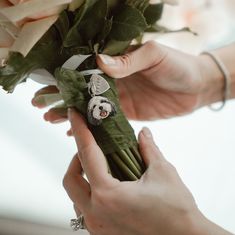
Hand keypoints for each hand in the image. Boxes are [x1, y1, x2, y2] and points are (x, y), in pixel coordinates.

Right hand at [32, 41, 219, 122]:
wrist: (195, 87)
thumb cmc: (177, 65)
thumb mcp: (153, 56)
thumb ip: (128, 61)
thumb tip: (99, 62)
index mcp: (117, 65)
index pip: (85, 72)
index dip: (65, 79)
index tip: (47, 87)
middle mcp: (115, 82)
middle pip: (82, 92)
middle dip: (61, 99)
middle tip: (41, 107)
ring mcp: (120, 100)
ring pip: (90, 109)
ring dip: (71, 115)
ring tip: (51, 120)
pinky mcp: (128, 115)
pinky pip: (106, 123)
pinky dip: (92, 128)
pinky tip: (77, 134)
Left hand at [63, 108, 205, 234]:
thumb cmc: (177, 211)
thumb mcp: (163, 173)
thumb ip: (149, 149)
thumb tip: (143, 133)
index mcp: (108, 195)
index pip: (87, 155)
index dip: (80, 131)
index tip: (74, 115)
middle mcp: (97, 214)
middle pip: (70, 179)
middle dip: (77, 158)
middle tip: (92, 147)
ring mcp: (97, 227)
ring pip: (75, 196)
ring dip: (82, 176)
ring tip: (99, 165)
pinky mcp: (103, 233)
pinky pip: (84, 208)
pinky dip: (88, 192)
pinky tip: (105, 185)